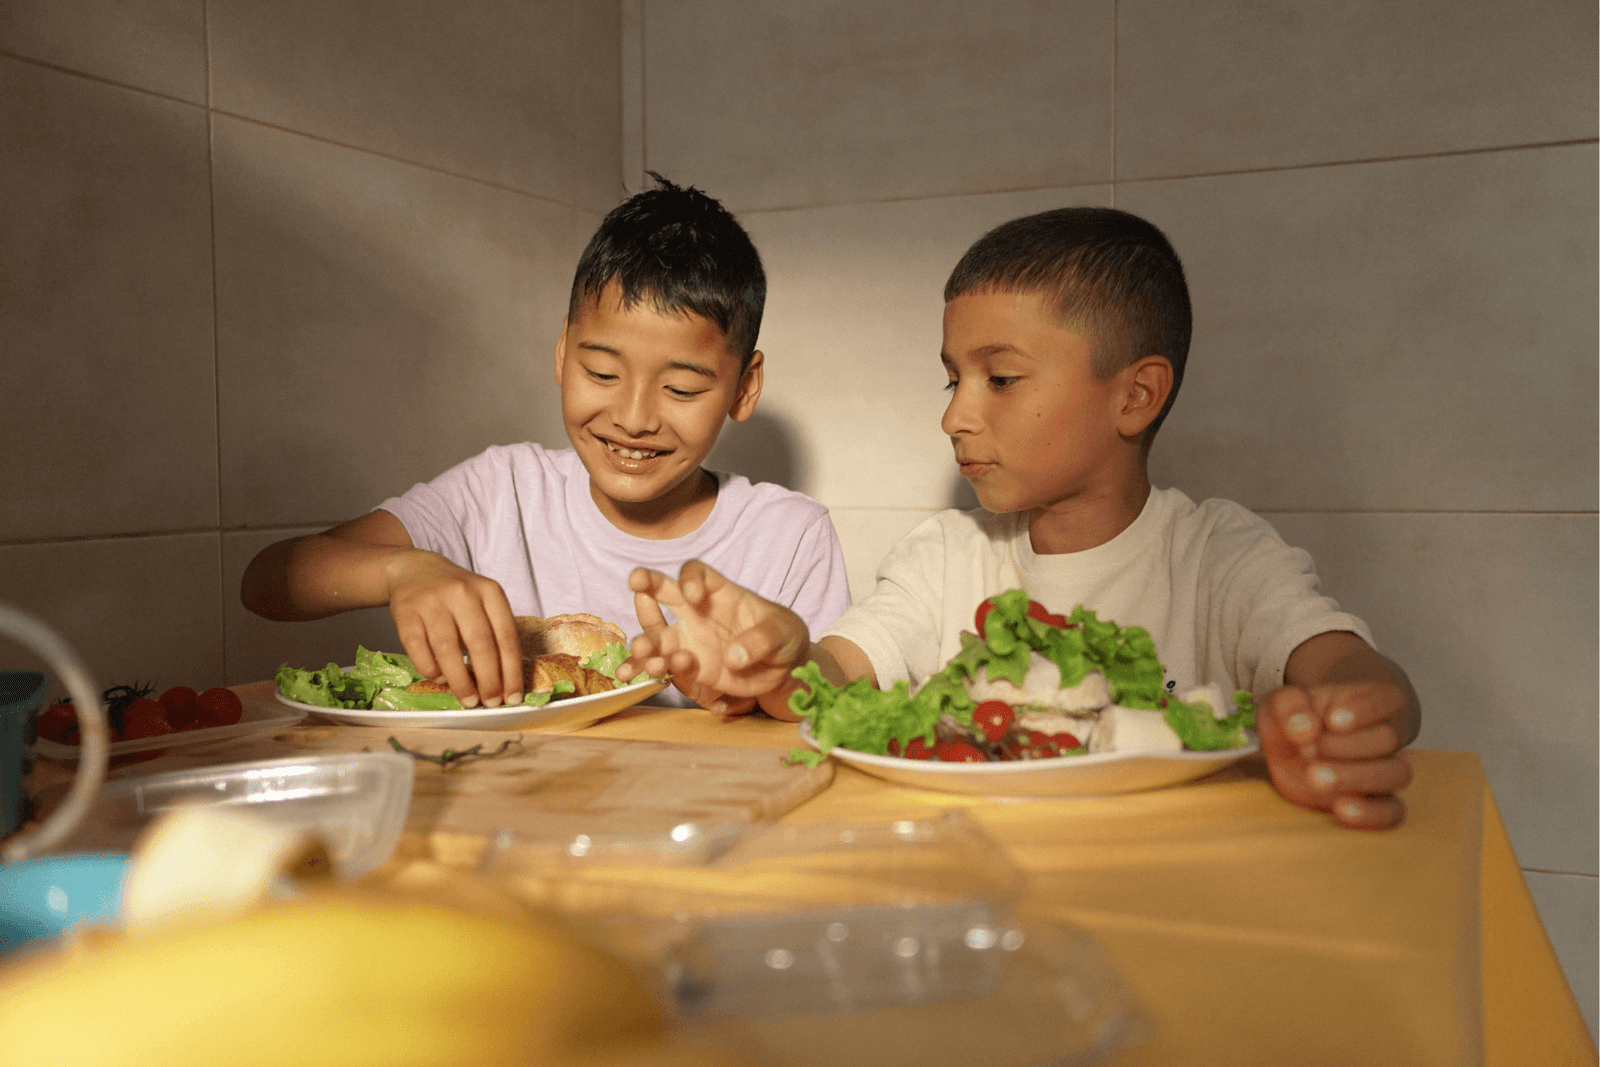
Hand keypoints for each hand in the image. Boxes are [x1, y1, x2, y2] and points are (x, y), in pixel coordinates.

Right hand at [385, 552, 523, 708]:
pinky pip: (419, 649)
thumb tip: (503, 683)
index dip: (511, 671)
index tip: (514, 696)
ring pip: (448, 650)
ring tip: (468, 700)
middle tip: (491, 702)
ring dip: (460, 682)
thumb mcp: (483, 603)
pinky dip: (431, 670)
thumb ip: (493, 634)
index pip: (506, 636)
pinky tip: (440, 679)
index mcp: (489, 592)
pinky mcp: (406, 612)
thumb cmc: (457, 596)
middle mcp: (462, 593)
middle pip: (480, 644)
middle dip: (489, 680)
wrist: (416, 571)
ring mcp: (432, 602)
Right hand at [616, 561, 809, 710]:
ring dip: (645, 639)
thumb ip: (761, 640)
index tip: (692, 593)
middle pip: (663, 592)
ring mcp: (689, 639)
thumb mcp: (783, 632)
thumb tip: (734, 657)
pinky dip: (649, 669)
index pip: (696, 573)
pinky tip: (638, 673)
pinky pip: (664, 666)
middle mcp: (696, 611)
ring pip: (657, 634)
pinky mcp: (690, 667)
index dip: (690, 578)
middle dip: (647, 585)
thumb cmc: (783, 636)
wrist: (782, 668)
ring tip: (642, 649)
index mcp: (719, 592)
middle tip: (638, 587)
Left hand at [1257, 681, 1413, 828]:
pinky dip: (1372, 813)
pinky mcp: (1376, 800)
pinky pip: (1393, 811)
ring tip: (1315, 778)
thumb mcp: (1283, 702)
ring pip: (1395, 773)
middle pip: (1388, 738)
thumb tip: (1304, 728)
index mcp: (1373, 699)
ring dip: (1356, 777)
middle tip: (1309, 750)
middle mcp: (1387, 734)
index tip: (1332, 720)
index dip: (1364, 710)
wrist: (1295, 745)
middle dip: (1348, 746)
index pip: (1386, 699)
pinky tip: (1341, 809)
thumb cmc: (1297, 717)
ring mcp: (1385, 768)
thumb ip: (1290, 707)